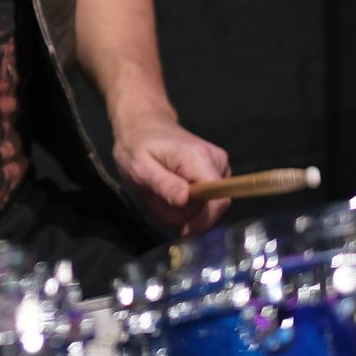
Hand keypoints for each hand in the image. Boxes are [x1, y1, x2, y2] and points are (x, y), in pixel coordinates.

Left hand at [112, 114, 230, 235]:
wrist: (143, 126)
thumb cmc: (137, 145)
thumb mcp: (140, 167)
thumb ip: (163, 184)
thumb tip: (185, 200)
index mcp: (200, 158)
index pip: (218, 200)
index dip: (202, 220)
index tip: (181, 228)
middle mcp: (217, 161)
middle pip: (211, 207)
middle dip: (183, 213)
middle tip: (155, 201)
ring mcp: (218, 166)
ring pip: (206, 206)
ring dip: (179, 209)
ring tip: (158, 193)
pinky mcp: (215, 173)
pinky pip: (204, 200)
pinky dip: (183, 203)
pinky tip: (167, 191)